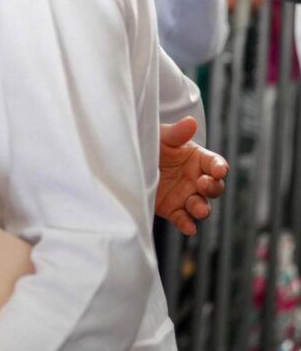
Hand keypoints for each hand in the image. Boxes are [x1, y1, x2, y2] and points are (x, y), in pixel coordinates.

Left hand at [156, 117, 227, 235]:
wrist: (131, 159)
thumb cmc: (153, 143)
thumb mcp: (162, 136)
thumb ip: (177, 133)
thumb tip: (191, 122)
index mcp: (199, 159)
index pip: (216, 164)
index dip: (220, 168)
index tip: (218, 170)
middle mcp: (197, 179)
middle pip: (214, 188)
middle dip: (212, 187)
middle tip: (202, 184)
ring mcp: (186, 195)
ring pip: (201, 206)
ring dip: (202, 209)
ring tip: (197, 209)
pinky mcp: (173, 209)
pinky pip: (183, 219)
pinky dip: (187, 224)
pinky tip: (188, 228)